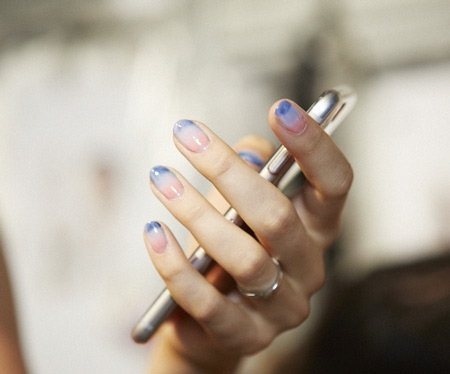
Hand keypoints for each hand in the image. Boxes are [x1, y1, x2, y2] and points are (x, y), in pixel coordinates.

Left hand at [144, 99, 352, 372]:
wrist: (212, 320)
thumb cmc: (232, 247)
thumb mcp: (243, 203)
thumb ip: (251, 171)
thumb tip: (246, 152)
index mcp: (316, 229)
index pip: (334, 185)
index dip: (314, 146)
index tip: (281, 108)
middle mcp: (307, 268)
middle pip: (278, 217)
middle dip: (229, 170)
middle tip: (186, 133)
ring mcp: (279, 308)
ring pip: (244, 258)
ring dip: (196, 212)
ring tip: (161, 178)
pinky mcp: (243, 335)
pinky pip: (206, 301)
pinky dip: (175, 264)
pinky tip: (154, 232)